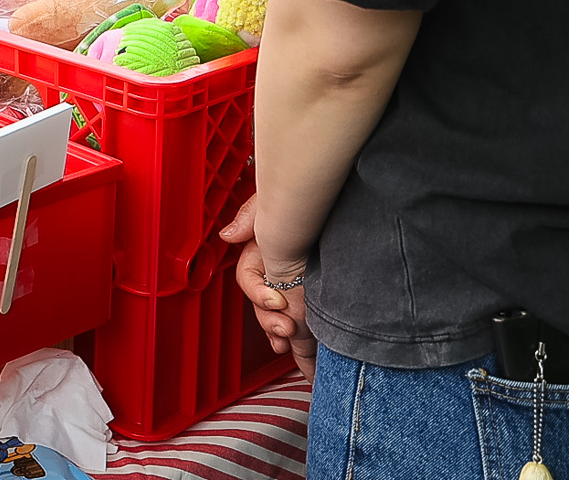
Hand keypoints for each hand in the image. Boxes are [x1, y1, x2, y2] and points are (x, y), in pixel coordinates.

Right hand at [221, 195, 315, 381]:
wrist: (340, 209)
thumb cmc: (299, 202)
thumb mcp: (270, 205)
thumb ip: (249, 218)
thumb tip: (228, 235)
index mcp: (262, 253)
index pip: (250, 280)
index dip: (260, 294)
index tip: (278, 301)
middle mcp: (275, 276)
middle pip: (263, 308)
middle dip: (270, 322)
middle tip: (287, 329)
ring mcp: (295, 295)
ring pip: (279, 323)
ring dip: (282, 336)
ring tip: (290, 342)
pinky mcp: (312, 311)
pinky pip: (304, 336)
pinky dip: (304, 353)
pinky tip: (308, 367)